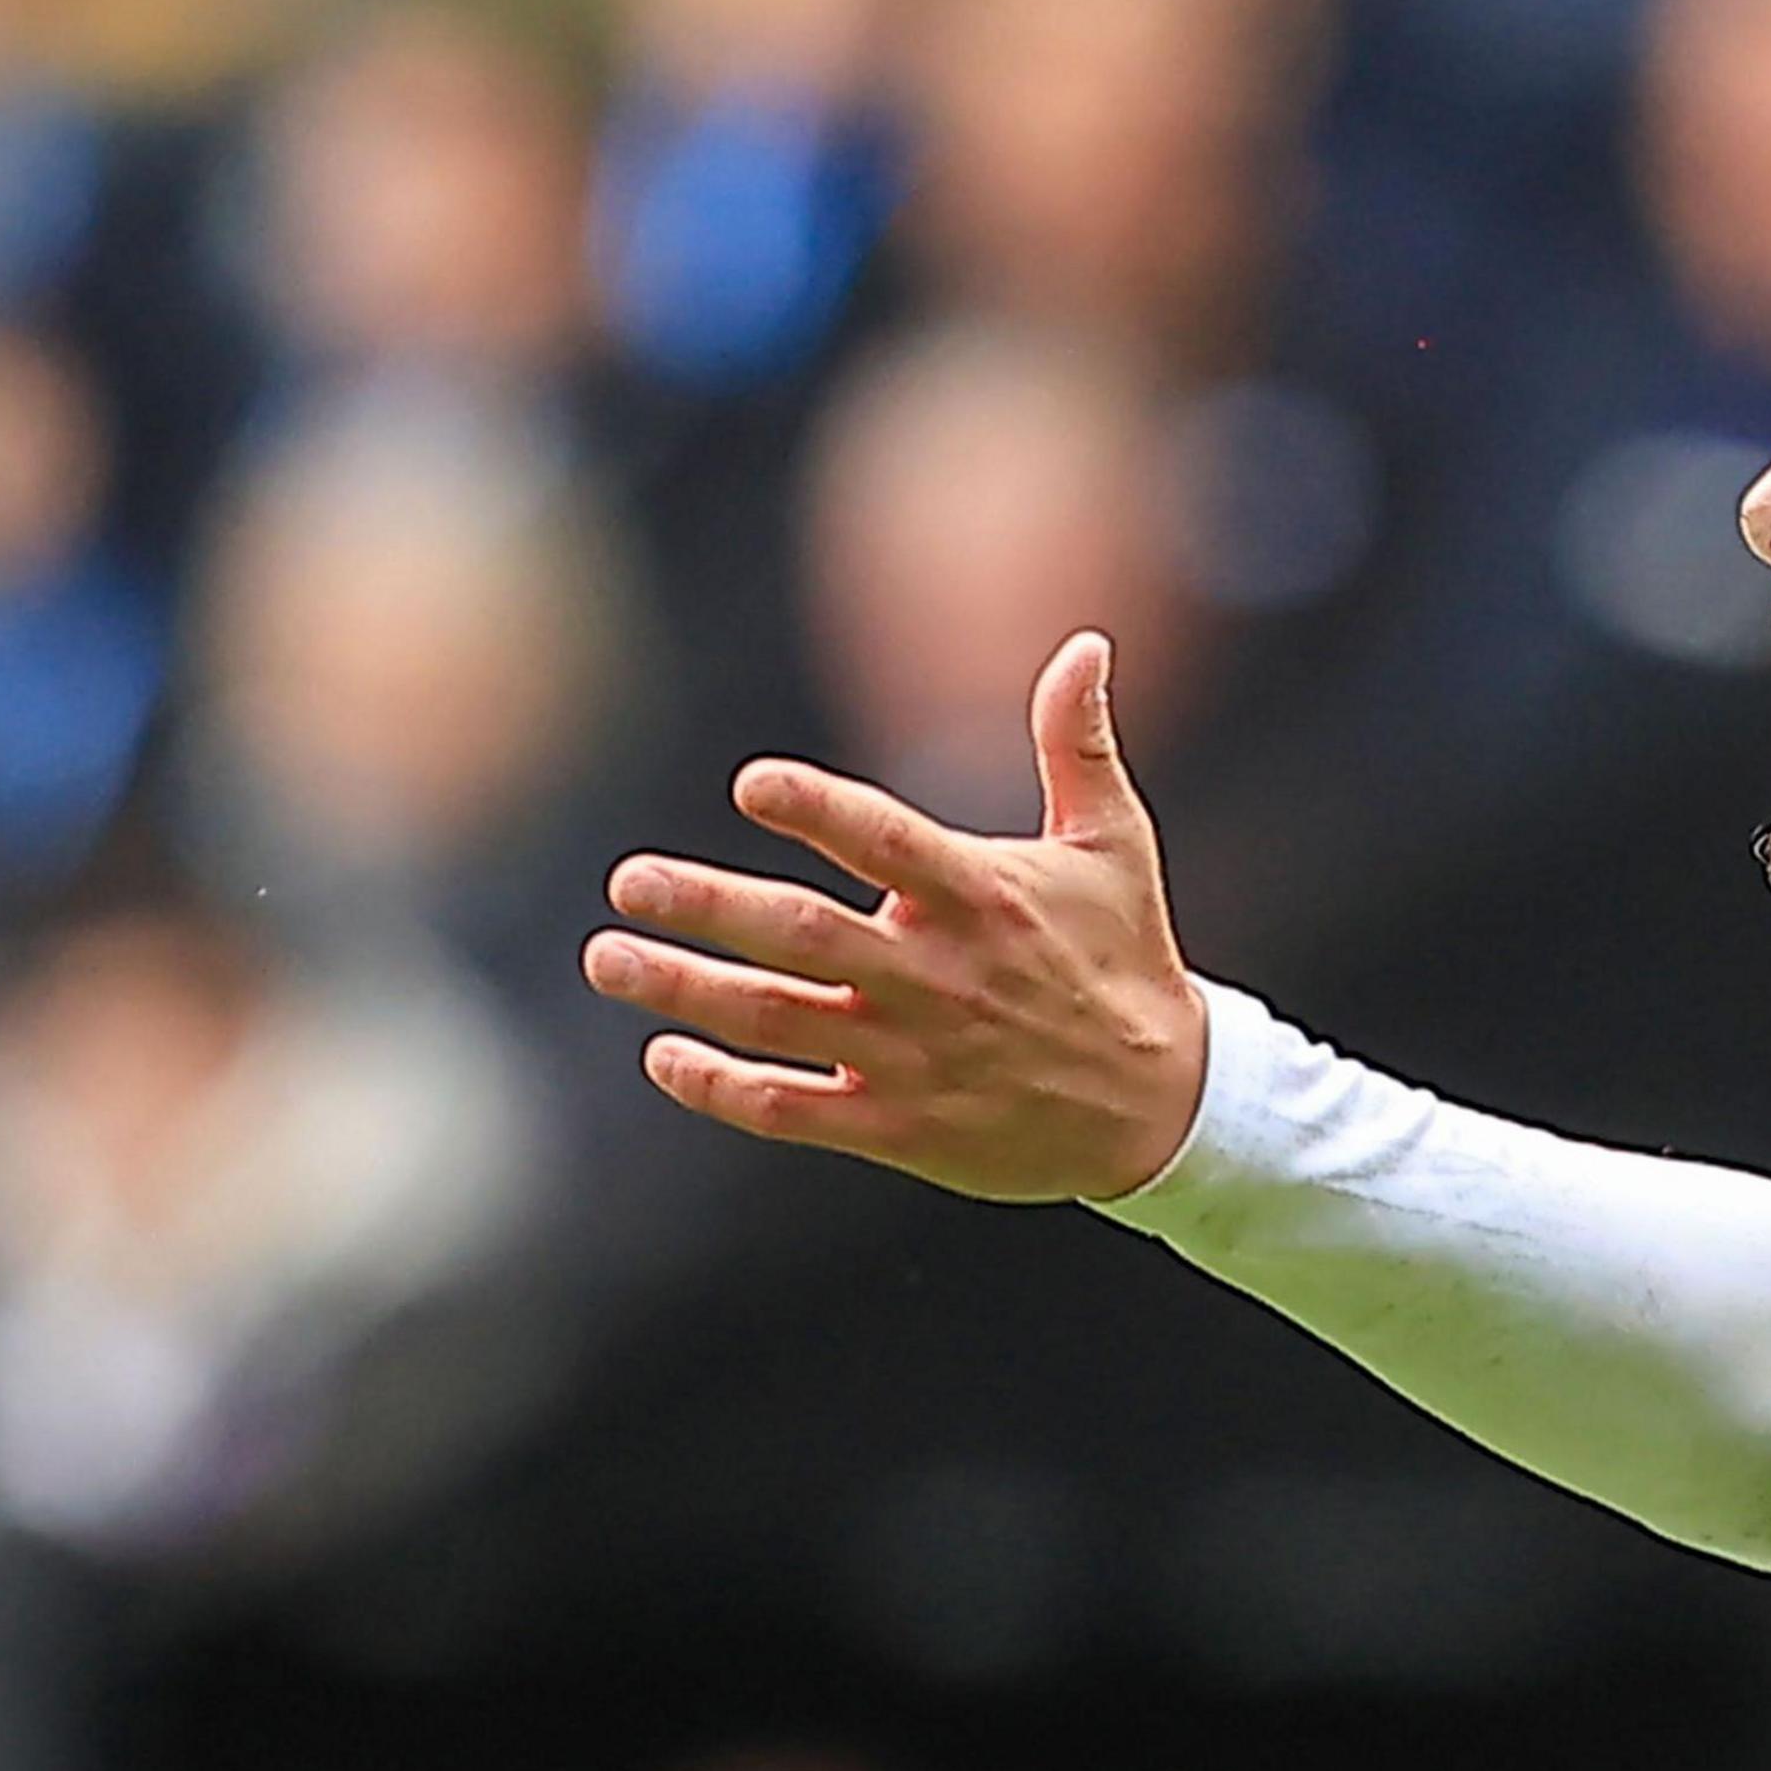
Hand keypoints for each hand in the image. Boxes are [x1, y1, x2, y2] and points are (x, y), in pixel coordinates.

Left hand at [581, 630, 1207, 1202]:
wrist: (1163, 1109)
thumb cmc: (1126, 959)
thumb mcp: (1115, 846)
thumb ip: (1077, 745)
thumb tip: (1086, 645)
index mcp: (983, 898)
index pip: (889, 843)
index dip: (820, 813)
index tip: (750, 785)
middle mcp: (939, 976)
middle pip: (803, 936)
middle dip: (707, 906)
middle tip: (628, 881)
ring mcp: (914, 1056)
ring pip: (777, 1020)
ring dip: (683, 989)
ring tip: (608, 956)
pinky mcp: (900, 1126)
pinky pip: (791, 1108)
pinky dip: (720, 1087)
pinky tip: (662, 1054)